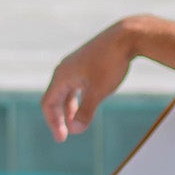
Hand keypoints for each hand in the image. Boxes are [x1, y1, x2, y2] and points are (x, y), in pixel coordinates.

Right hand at [41, 23, 134, 141]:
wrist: (126, 36)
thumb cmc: (111, 63)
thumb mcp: (99, 91)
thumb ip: (86, 111)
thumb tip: (75, 130)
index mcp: (62, 75)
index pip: (48, 103)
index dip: (53, 122)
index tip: (62, 138)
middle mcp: (65, 69)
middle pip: (55, 98)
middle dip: (59, 118)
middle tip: (66, 135)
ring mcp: (75, 64)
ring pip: (66, 91)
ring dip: (69, 108)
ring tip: (76, 123)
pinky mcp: (86, 62)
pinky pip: (75, 84)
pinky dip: (78, 97)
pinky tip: (88, 103)